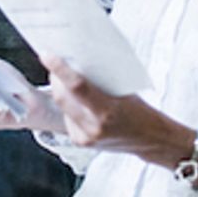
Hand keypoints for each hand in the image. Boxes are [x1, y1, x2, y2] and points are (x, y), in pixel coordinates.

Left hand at [43, 55, 196, 168]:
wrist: (149, 139)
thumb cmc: (139, 111)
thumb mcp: (124, 90)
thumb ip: (99, 80)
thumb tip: (76, 61)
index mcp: (107, 111)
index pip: (77, 86)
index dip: (60, 69)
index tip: (47, 55)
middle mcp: (94, 126)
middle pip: (62, 96)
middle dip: (55, 77)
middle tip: (54, 62)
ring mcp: (86, 137)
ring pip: (61, 106)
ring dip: (60, 90)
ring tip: (64, 78)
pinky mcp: (80, 141)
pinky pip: (66, 117)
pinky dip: (68, 105)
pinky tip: (76, 100)